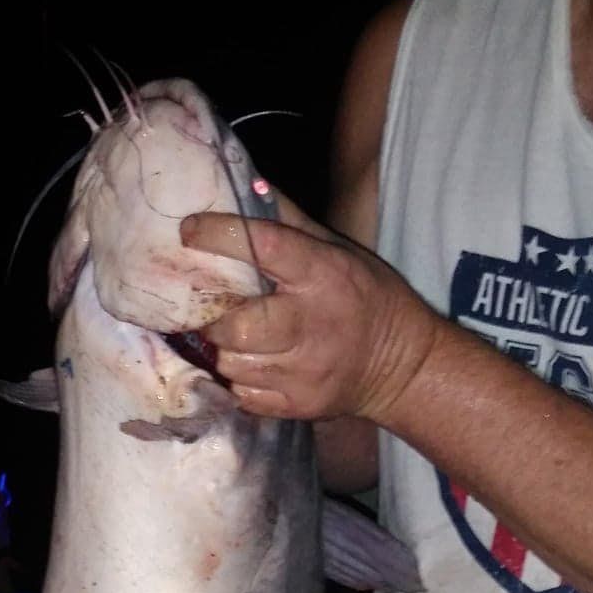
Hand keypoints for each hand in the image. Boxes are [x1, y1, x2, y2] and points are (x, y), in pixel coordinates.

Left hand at [179, 195, 439, 422]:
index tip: (190, 231)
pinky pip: (243, 394)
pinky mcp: (297, 406)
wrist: (401, 365)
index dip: (219, 235)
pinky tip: (253, 364)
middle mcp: (312, 325)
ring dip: (225, 349)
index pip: (263, 246)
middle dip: (216, 318)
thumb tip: (243, 186)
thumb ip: (288, 223)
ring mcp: (304, 372)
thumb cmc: (363, 296)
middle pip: (239, 326)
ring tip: (237, 338)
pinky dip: (238, 379)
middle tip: (216, 310)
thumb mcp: (337, 250)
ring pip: (232, 364)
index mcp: (322, 275)